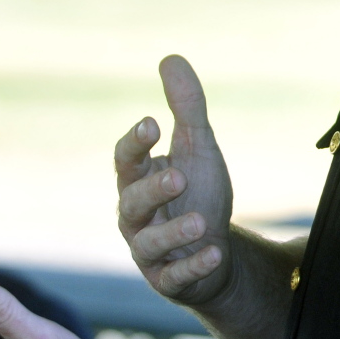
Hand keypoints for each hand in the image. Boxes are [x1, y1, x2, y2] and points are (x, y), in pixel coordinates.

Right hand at [115, 55, 234, 307]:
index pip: (125, 160)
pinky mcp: (169, 281)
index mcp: (137, 180)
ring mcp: (149, 252)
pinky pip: (175, 277)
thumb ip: (186, 106)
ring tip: (200, 220)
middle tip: (178, 175)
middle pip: (132, 202)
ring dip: (173, 232)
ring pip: (149, 245)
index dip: (134, 143)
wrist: (213, 250)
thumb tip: (170, 57)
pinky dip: (193, 265)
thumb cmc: (198, 192)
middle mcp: (135, 216)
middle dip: (153, 189)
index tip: (152, 123)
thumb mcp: (198, 146)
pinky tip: (214, 251)